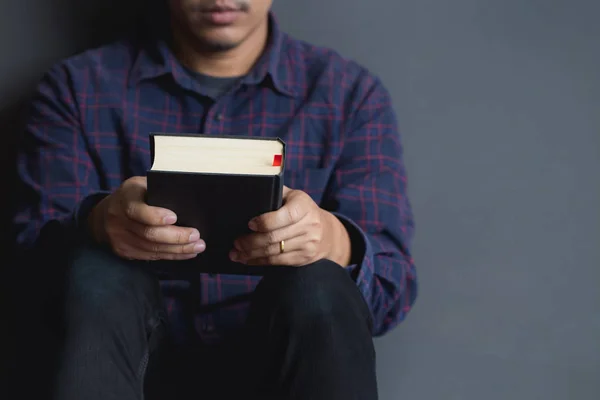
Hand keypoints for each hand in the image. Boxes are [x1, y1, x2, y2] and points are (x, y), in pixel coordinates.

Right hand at [88, 176, 204, 260]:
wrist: (103, 216)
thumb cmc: (133, 196)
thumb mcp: (141, 185)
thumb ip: (158, 190)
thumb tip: (186, 199)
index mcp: (125, 197)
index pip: (136, 209)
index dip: (155, 216)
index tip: (175, 217)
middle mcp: (118, 219)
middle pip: (148, 233)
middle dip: (175, 236)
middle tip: (196, 236)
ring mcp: (120, 238)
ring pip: (152, 248)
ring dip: (178, 249)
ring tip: (198, 246)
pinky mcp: (125, 252)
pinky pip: (151, 256)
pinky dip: (171, 255)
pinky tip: (186, 252)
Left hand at [229, 186, 350, 266]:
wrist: (327, 232)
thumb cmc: (301, 210)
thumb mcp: (293, 197)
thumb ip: (276, 193)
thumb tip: (249, 194)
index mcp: (303, 206)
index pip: (284, 216)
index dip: (264, 222)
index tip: (249, 224)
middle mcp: (309, 225)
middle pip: (274, 237)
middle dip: (251, 242)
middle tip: (236, 242)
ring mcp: (308, 243)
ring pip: (273, 251)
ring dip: (251, 254)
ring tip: (236, 253)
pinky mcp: (304, 258)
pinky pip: (278, 261)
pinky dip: (259, 261)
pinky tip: (248, 259)